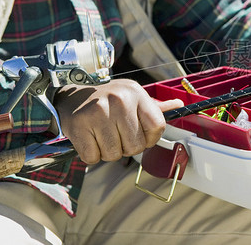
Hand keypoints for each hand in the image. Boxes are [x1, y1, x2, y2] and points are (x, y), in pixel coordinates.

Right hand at [54, 79, 183, 163]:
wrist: (71, 98)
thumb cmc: (107, 101)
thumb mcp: (132, 97)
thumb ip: (155, 107)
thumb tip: (179, 104)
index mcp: (136, 94)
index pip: (157, 127)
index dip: (150, 139)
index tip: (139, 135)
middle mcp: (119, 100)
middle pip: (136, 147)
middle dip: (126, 147)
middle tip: (116, 134)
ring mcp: (98, 113)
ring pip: (114, 155)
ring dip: (108, 152)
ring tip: (102, 135)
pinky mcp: (79, 126)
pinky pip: (93, 157)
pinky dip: (91, 154)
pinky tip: (90, 138)